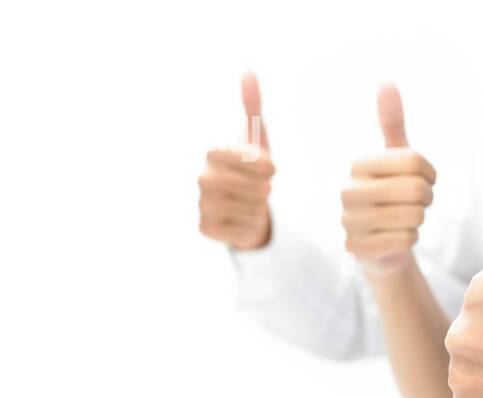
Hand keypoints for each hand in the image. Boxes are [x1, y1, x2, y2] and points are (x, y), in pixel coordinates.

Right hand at [197, 73, 273, 249]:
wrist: (242, 205)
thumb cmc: (251, 168)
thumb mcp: (256, 138)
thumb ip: (252, 107)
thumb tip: (248, 71)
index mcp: (212, 152)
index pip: (255, 160)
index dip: (268, 167)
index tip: (269, 168)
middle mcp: (202, 177)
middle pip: (257, 187)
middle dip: (267, 189)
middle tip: (261, 188)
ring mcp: (201, 204)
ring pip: (253, 209)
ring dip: (261, 207)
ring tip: (252, 201)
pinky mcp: (206, 229)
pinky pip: (244, 230)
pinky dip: (251, 225)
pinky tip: (243, 218)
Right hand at [341, 83, 436, 277]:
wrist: (381, 244)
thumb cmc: (393, 194)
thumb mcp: (397, 158)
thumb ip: (392, 122)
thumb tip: (386, 82)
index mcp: (359, 164)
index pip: (415, 162)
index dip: (430, 175)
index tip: (424, 181)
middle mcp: (348, 190)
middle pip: (416, 190)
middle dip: (426, 199)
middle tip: (416, 204)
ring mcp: (349, 221)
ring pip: (413, 216)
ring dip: (419, 219)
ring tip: (405, 218)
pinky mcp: (356, 249)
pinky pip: (406, 240)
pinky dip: (411, 239)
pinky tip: (398, 237)